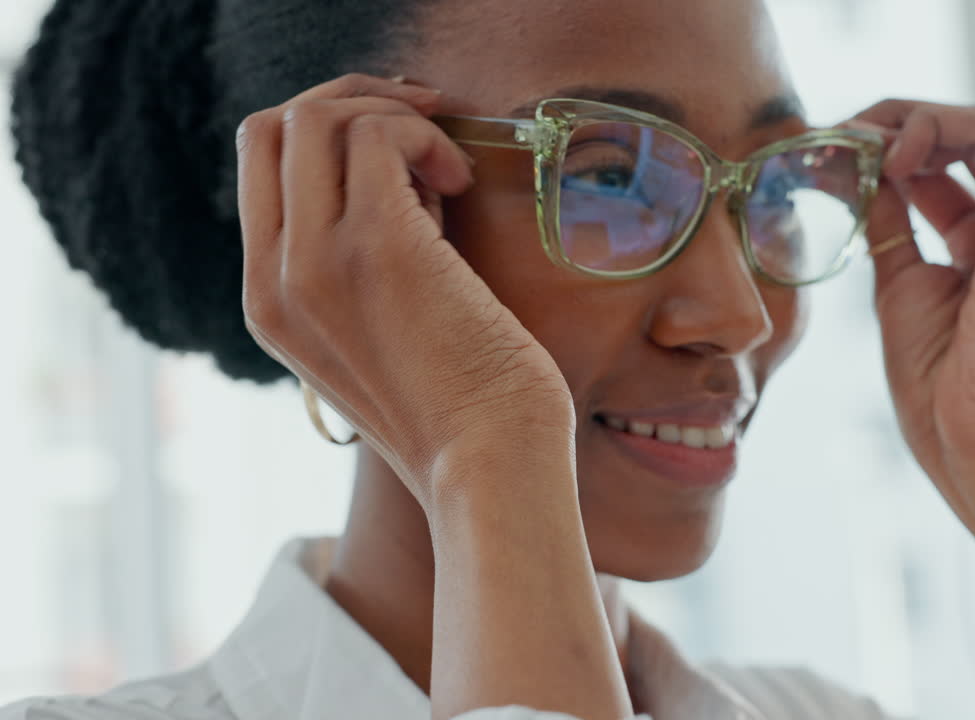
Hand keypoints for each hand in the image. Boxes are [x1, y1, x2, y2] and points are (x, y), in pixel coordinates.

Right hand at [235, 74, 573, 499]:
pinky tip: (459, 182)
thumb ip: (361, 269)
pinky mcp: (377, 248)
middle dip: (352, 104)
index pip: (259, 169)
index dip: (325, 136)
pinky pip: (376, 134)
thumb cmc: (464, 412)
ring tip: (446, 172)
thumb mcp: (381, 339)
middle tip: (424, 131)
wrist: (491, 473)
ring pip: (317, 118)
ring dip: (392, 117)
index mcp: (270, 304)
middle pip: (272, 128)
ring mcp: (316, 261)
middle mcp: (275, 280)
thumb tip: (401, 182)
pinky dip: (423, 135)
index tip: (396, 153)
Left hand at [853, 95, 974, 532]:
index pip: (954, 163)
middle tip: (843, 133)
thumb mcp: (902, 286)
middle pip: (971, 133)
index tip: (841, 153)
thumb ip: (894, 227)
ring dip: (914, 117)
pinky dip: (933, 129)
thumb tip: (868, 177)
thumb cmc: (941, 390)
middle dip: (902, 121)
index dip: (898, 145)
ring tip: (859, 138)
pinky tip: (886, 157)